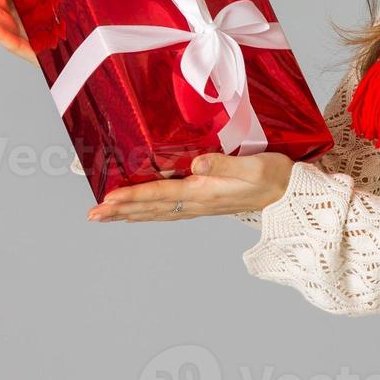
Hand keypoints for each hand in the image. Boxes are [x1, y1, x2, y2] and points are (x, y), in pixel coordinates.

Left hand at [86, 152, 293, 221]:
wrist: (288, 194)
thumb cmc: (272, 177)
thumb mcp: (251, 167)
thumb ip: (222, 164)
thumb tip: (195, 163)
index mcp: (203, 192)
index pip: (159, 195)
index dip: (131, 197)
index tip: (106, 199)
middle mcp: (196, 202)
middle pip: (150, 209)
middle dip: (120, 211)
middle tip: (92, 215)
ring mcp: (199, 206)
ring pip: (156, 212)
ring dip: (129, 214)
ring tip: (105, 216)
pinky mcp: (204, 203)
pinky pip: (168, 211)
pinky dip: (148, 212)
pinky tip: (139, 212)